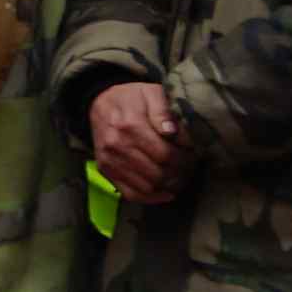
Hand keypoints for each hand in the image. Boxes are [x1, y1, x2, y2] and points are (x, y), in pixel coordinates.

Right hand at [87, 80, 186, 204]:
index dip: (184, 159)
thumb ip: (163, 111)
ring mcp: (110, 161)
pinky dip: (150, 198)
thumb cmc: (131, 97)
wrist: (99, 102)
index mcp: (131, 126)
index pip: (165, 154)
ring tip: (179, 179)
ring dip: (168, 187)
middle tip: (189, 168)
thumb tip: (172, 132)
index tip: (192, 155)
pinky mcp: (106, 170)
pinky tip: (165, 194)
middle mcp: (118, 146)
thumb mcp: (150, 93)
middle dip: (179, 174)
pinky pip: (130, 194)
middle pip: (158, 173)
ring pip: (147, 187)